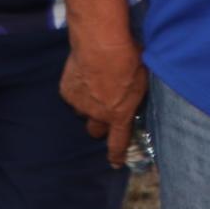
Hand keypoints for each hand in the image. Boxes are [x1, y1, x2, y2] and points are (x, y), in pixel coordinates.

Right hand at [59, 38, 146, 166]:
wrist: (101, 45)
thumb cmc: (130, 58)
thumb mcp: (143, 80)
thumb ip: (135, 96)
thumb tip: (132, 99)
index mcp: (119, 114)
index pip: (118, 141)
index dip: (116, 155)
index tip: (115, 163)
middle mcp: (97, 114)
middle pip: (95, 131)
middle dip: (100, 125)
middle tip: (104, 110)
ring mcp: (79, 104)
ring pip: (82, 112)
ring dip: (88, 105)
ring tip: (96, 84)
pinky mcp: (66, 92)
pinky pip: (72, 95)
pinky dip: (78, 88)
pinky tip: (85, 72)